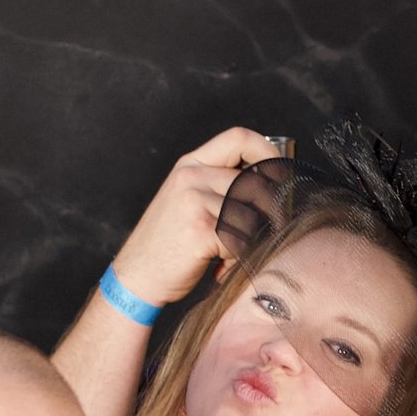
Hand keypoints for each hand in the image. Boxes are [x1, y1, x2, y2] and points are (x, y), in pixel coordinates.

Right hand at [107, 127, 288, 311]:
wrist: (135, 277)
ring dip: (249, 242)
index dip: (268, 153)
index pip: (240, 138)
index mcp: (190, 164)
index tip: (281, 176)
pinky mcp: (201, 228)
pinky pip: (243, 239)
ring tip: (229, 257)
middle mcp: (192, 176)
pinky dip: (237, 260)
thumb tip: (272, 187)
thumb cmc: (167, 245)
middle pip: (256, 183)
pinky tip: (220, 269)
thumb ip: (219, 186)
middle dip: (269, 215)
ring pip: (253, 214)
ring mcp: (194, 200)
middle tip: (259, 238)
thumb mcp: (187, 201)